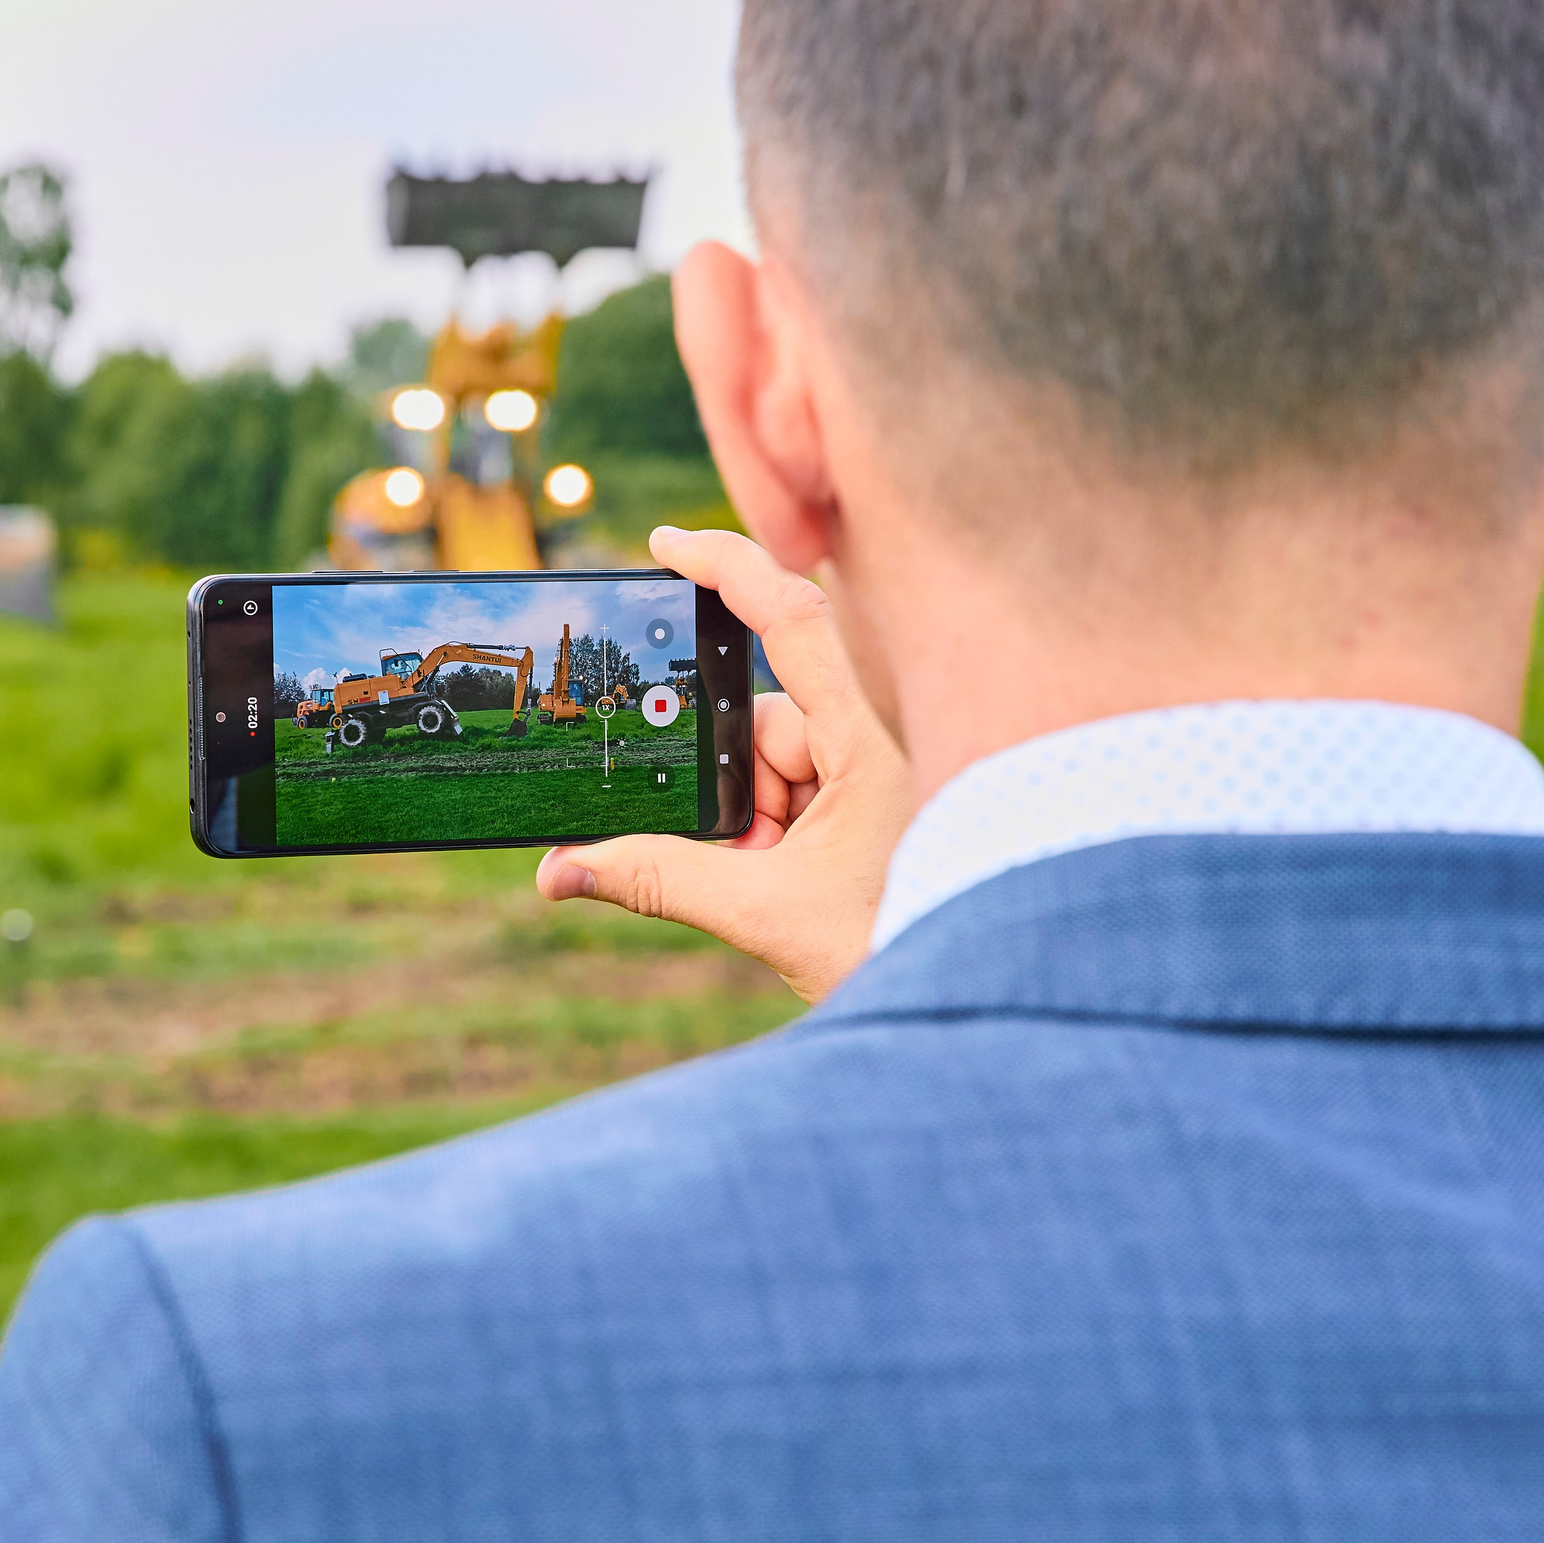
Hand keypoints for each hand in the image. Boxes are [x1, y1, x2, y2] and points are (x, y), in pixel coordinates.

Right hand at [535, 528, 915, 1002]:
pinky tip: (791, 890)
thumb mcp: (767, 915)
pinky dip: (774, 842)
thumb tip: (562, 871)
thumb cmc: (900, 947)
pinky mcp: (872, 811)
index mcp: (865, 742)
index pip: (791, 619)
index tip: (665, 543)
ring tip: (782, 892)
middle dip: (734, 792)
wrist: (981, 999)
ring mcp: (875, 778)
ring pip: (774, 770)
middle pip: (763, 724)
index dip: (727, 565)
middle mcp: (874, 744)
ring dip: (754, 828)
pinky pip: (798, 800)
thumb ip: (659, 881)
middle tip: (750, 861)